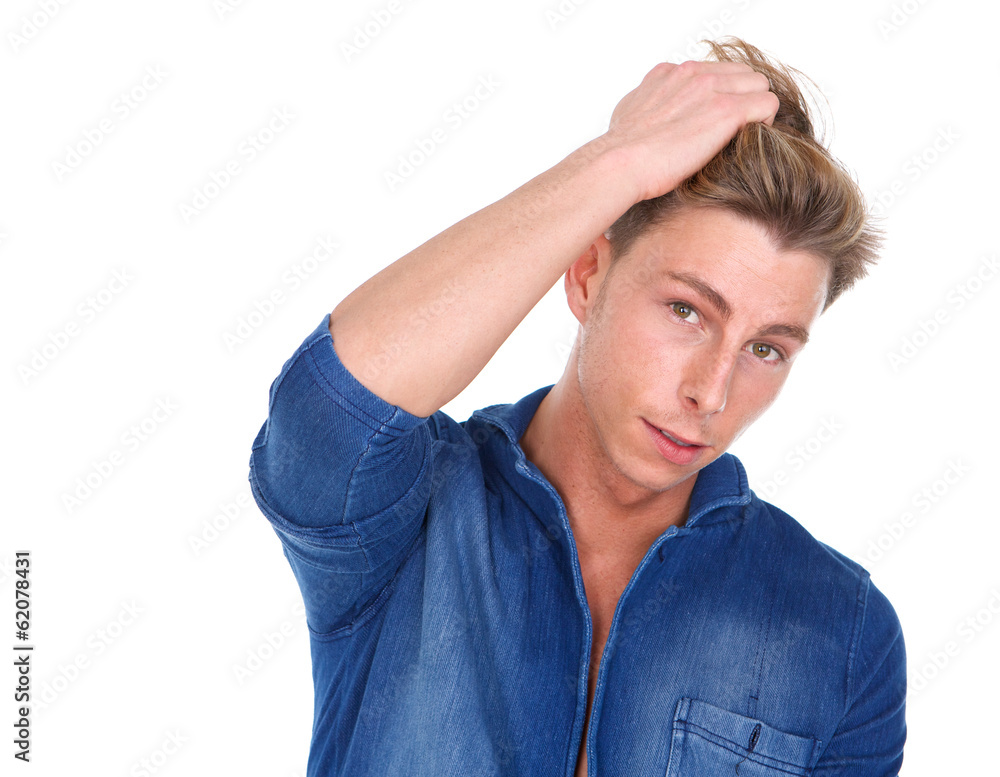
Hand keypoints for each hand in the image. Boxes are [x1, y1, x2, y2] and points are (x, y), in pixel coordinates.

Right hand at [603, 60, 778, 202]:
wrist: (620, 163)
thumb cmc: (621, 151)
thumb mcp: (630, 112)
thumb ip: (649, 103)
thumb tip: (654, 113)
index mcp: (671, 73)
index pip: (714, 71)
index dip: (721, 95)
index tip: (715, 119)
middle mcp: (693, 74)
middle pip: (742, 73)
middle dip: (744, 98)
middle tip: (736, 128)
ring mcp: (711, 89)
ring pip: (759, 84)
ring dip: (756, 109)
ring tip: (744, 136)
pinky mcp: (727, 111)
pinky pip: (768, 103)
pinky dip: (766, 122)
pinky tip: (750, 141)